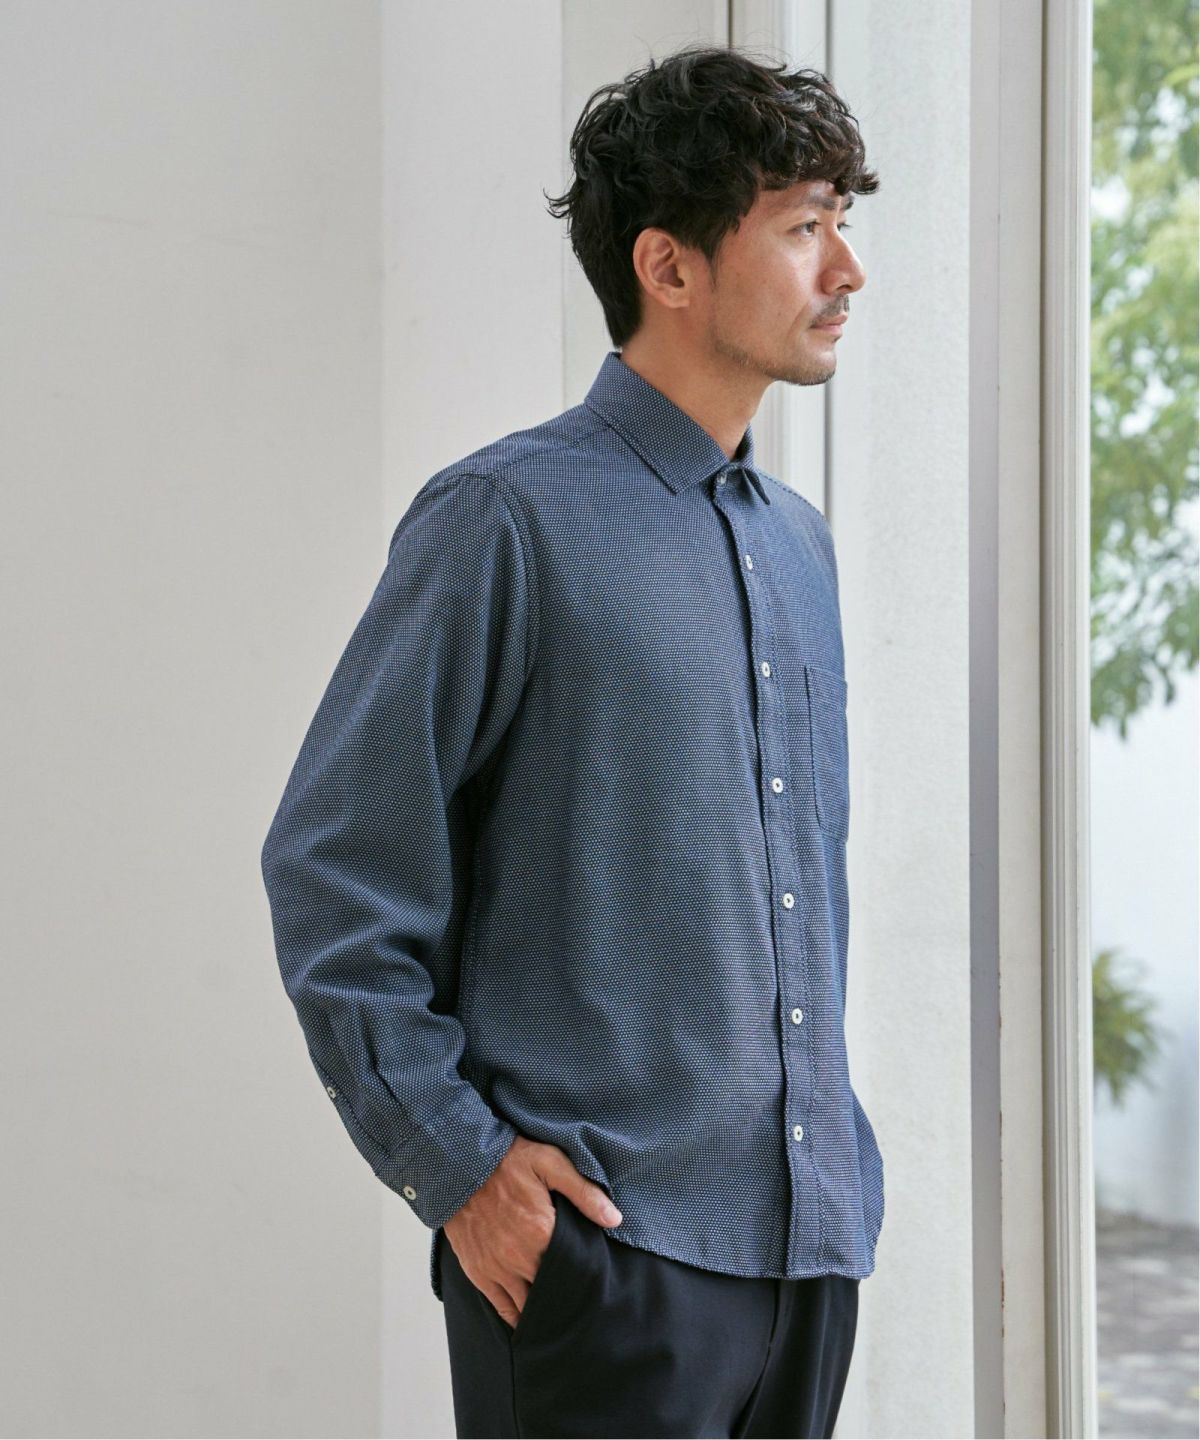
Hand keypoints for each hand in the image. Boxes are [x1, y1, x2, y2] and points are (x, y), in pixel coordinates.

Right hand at [443, 1134, 622, 1328]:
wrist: (459, 1163)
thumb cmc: (508, 1160)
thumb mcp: (550, 1163)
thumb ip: (584, 1192)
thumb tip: (614, 1219)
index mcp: (542, 1232)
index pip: (573, 1268)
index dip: (585, 1276)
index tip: (596, 1280)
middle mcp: (520, 1257)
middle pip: (553, 1289)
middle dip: (567, 1294)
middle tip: (581, 1297)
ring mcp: (497, 1268)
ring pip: (529, 1305)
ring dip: (543, 1309)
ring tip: (559, 1311)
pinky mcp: (479, 1272)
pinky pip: (502, 1307)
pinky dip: (517, 1317)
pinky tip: (530, 1320)